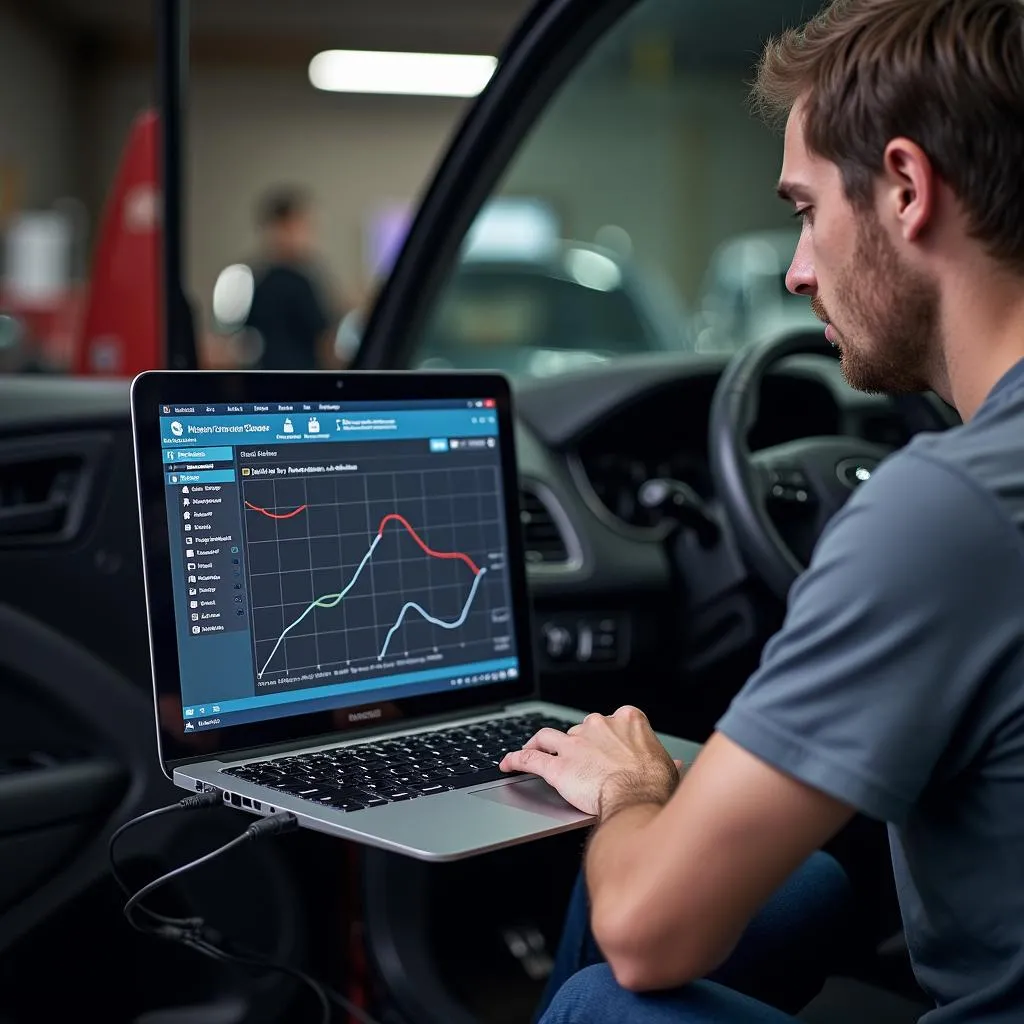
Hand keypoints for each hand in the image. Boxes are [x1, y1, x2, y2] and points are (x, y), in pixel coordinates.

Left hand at [499, 706, 681, 817]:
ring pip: (549, 737)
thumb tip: (675, 764)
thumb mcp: (667, 768)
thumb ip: (664, 761)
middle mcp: (597, 725)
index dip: (603, 735)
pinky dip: (517, 759)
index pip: (609, 720)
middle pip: (579, 730)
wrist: (637, 801)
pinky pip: (530, 759)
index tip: (603, 746)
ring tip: (531, 750)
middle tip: (575, 763)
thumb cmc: (654, 787)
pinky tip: (508, 763)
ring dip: (539, 744)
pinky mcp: (558, 765)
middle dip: (576, 745)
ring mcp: (575, 744)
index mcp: (626, 720)